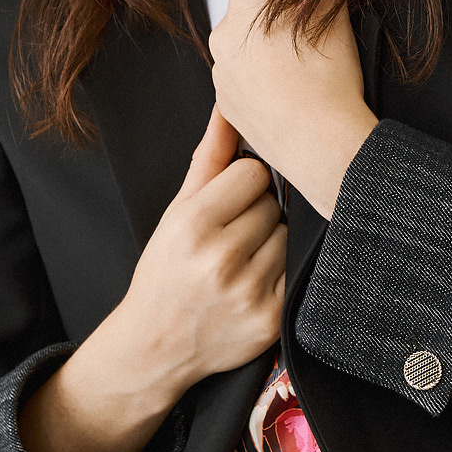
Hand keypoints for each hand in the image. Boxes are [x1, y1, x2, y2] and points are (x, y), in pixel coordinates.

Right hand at [19, 106, 286, 451]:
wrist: (155, 346)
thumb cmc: (165, 270)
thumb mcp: (176, 211)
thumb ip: (209, 158)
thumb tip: (230, 105)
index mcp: (192, 225)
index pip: (254, 173)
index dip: (245, 184)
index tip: (229, 202)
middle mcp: (220, 260)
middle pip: (274, 203)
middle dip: (259, 212)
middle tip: (234, 235)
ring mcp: (248, 292)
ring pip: (289, 234)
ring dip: (274, 241)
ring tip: (244, 259)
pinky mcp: (270, 319)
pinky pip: (297, 271)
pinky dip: (283, 271)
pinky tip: (255, 281)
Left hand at [207, 0, 378, 218]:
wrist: (323, 147)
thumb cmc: (330, 78)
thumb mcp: (331, 5)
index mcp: (244, 4)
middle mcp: (222, 35)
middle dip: (278, 0)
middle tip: (314, 22)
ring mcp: (221, 71)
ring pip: (244, 34)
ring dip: (268, 36)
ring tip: (304, 59)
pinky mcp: (226, 103)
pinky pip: (240, 71)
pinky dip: (261, 71)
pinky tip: (290, 86)